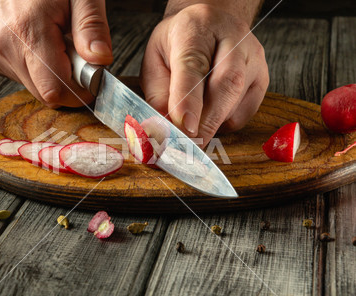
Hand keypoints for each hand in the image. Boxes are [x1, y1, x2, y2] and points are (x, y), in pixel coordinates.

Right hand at [0, 0, 112, 106]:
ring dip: (54, 75)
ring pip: (36, 88)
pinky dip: (39, 70)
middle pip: (46, 93)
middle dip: (69, 82)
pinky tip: (41, 45)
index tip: (93, 78)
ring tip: (57, 42)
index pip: (55, 90)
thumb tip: (100, 59)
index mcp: (27, 30)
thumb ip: (91, 26)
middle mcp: (4, 46)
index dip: (79, 92)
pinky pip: (23, 79)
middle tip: (76, 52)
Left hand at [140, 3, 268, 147]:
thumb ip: (158, 93)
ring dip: (211, 124)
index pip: (193, 66)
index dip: (188, 100)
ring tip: (192, 119)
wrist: (212, 24)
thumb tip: (165, 128)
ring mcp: (253, 60)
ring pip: (236, 104)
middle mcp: (233, 40)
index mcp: (196, 29)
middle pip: (226, 86)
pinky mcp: (263, 80)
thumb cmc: (180, 44)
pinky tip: (211, 112)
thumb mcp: (156, 60)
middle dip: (205, 123)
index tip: (184, 127)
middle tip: (186, 147)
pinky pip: (243, 114)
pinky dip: (223, 123)